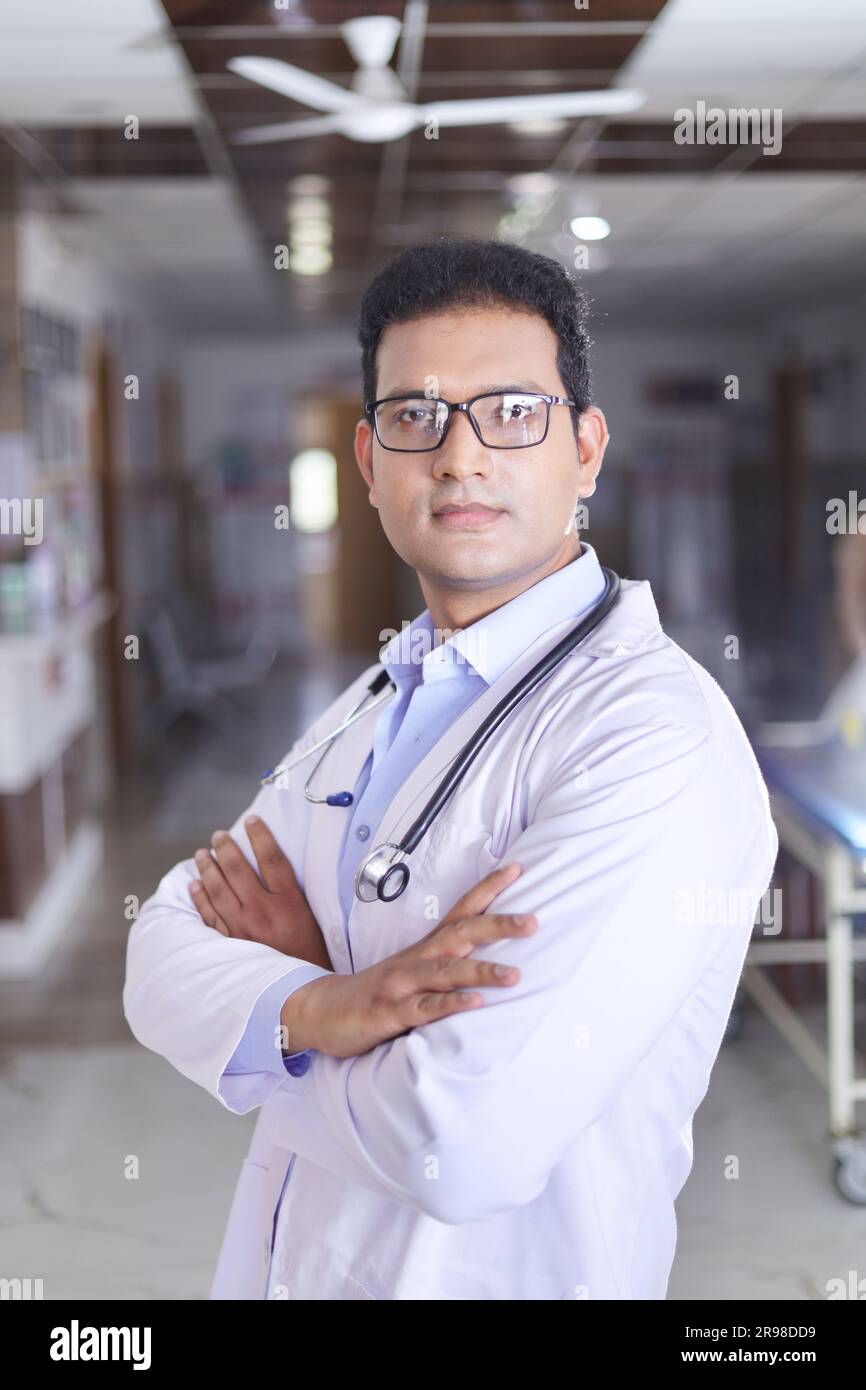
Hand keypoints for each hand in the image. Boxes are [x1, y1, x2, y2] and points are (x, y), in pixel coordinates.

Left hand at [189, 814, 332, 970]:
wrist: (301, 992)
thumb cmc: (311, 954)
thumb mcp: (311, 918)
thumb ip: (292, 893)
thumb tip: (274, 866)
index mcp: (289, 903)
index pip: (271, 858)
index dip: (260, 835)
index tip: (251, 820)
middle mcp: (263, 912)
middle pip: (238, 869)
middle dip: (225, 847)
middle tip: (218, 835)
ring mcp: (243, 928)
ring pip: (218, 889)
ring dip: (207, 868)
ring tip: (201, 854)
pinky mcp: (230, 943)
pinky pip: (209, 915)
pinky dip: (200, 898)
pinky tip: (194, 886)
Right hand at [280, 861, 536, 1058]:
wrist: (322, 1010)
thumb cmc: (379, 992)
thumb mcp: (415, 970)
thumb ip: (447, 962)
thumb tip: (493, 949)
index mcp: (426, 947)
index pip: (462, 910)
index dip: (488, 888)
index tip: (518, 867)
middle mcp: (417, 958)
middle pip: (461, 934)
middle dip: (497, 926)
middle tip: (533, 921)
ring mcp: (402, 984)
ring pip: (446, 972)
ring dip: (480, 971)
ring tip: (514, 974)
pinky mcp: (390, 1012)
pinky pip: (424, 1009)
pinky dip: (449, 1005)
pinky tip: (474, 1004)